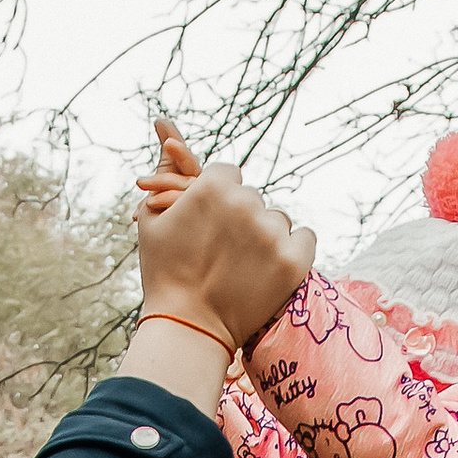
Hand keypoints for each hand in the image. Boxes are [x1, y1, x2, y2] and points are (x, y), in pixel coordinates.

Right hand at [135, 116, 310, 351]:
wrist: (188, 327)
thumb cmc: (164, 272)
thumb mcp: (153, 220)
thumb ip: (166, 172)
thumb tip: (166, 130)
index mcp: (212, 187)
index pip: (230, 176)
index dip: (218, 201)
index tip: (211, 228)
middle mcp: (246, 204)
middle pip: (253, 198)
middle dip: (241, 219)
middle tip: (222, 253)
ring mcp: (272, 234)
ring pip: (277, 219)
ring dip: (265, 236)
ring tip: (242, 266)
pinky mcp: (294, 261)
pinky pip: (304, 237)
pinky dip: (292, 250)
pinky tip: (270, 267)